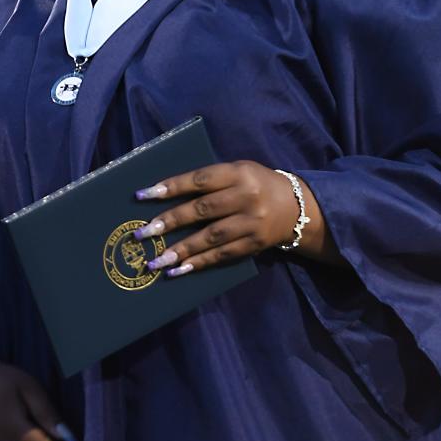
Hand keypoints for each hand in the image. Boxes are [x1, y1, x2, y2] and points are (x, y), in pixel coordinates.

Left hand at [134, 160, 343, 272]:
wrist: (298, 207)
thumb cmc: (256, 184)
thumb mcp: (238, 170)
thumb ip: (209, 180)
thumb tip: (165, 194)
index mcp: (238, 172)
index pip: (199, 179)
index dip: (170, 187)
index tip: (143, 196)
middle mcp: (246, 197)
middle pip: (202, 210)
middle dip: (169, 222)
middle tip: (142, 233)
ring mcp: (251, 223)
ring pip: (211, 237)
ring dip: (181, 250)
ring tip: (155, 260)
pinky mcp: (254, 245)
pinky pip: (223, 256)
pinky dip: (199, 263)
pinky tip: (178, 270)